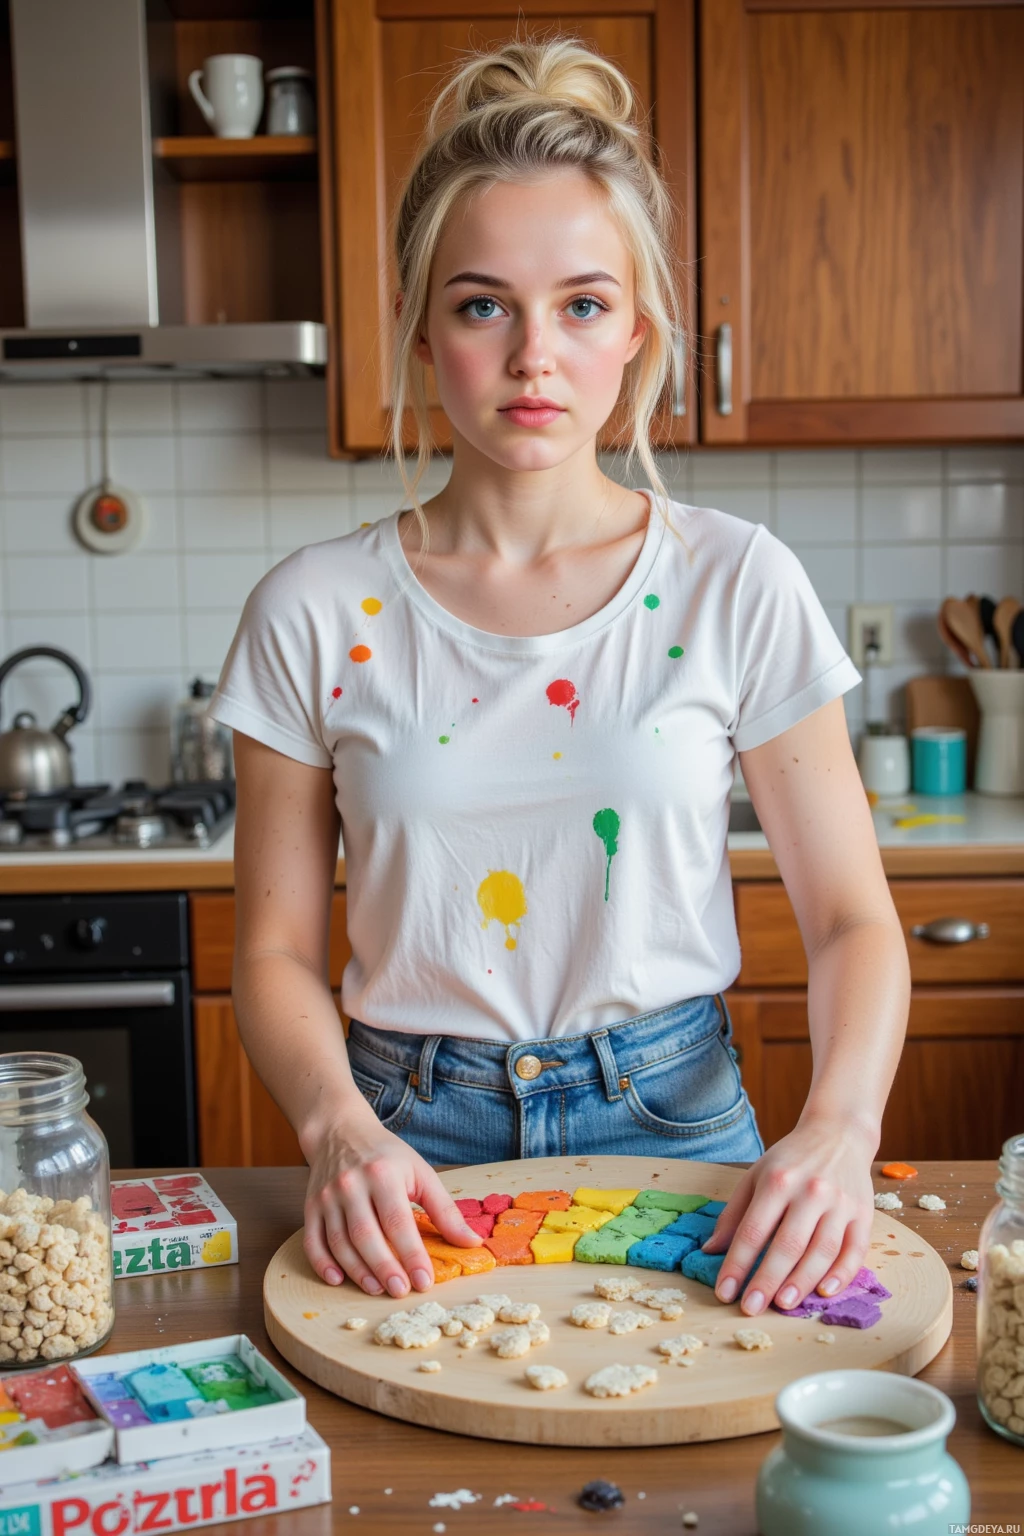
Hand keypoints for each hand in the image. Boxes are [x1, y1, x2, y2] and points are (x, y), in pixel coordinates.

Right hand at [303, 1112, 480, 1298]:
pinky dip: (323, 1264)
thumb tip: (471, 1242)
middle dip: (384, 1267)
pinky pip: (313, 1241)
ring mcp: (328, 1197)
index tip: (424, 1281)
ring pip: (340, 1242)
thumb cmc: (386, 1155)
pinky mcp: (311, 1206)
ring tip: (377, 1289)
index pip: (398, 1221)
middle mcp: (352, 1185)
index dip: (412, 1254)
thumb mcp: (420, 1172)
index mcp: (383, 1174)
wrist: (340, 1131)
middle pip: (366, 1235)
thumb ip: (444, 1209)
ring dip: (358, 1271)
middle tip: (401, 1291)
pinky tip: (338, 1280)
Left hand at [699, 1114, 876, 1315]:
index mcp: (778, 1180)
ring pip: (821, 1252)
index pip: (753, 1230)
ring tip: (782, 1305)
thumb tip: (711, 1250)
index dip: (737, 1264)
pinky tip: (824, 1292)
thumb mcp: (756, 1175)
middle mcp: (810, 1191)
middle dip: (767, 1280)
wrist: (839, 1134)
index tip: (724, 1292)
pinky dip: (841, 1275)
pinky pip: (855, 1251)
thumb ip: (734, 1213)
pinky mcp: (864, 1214)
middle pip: (787, 1244)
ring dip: (801, 1283)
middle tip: (751, 1308)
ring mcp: (840, 1204)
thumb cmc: (792, 1159)